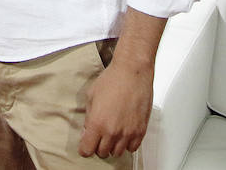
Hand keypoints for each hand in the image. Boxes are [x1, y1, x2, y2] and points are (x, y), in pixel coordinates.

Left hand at [79, 8, 164, 159]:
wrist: (132, 71)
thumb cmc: (112, 79)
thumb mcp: (91, 96)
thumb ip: (88, 117)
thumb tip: (87, 130)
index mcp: (97, 123)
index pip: (87, 150)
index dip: (85, 148)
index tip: (86, 144)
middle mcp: (113, 131)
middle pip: (102, 153)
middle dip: (98, 146)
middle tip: (99, 136)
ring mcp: (128, 132)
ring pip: (117, 152)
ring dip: (113, 146)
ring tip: (112, 134)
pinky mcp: (140, 130)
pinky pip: (133, 148)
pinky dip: (127, 144)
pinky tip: (124, 134)